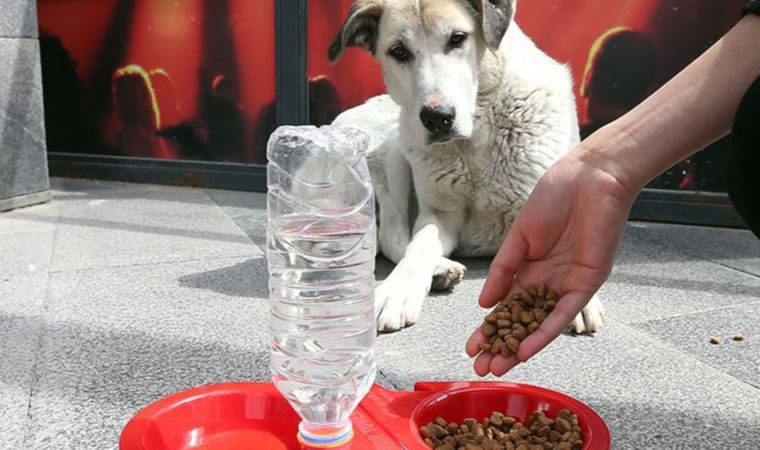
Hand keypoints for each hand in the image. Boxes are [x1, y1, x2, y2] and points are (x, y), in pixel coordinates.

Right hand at [465, 148, 636, 375]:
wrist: (591, 178)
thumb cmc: (555, 197)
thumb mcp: (520, 237)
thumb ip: (503, 270)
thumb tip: (484, 303)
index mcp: (530, 268)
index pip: (506, 306)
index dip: (489, 327)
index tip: (470, 346)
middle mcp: (548, 281)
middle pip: (520, 321)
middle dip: (500, 345)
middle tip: (479, 368)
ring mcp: (567, 284)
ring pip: (539, 324)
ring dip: (519, 347)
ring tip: (497, 368)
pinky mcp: (587, 283)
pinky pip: (563, 314)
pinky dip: (544, 332)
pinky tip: (525, 349)